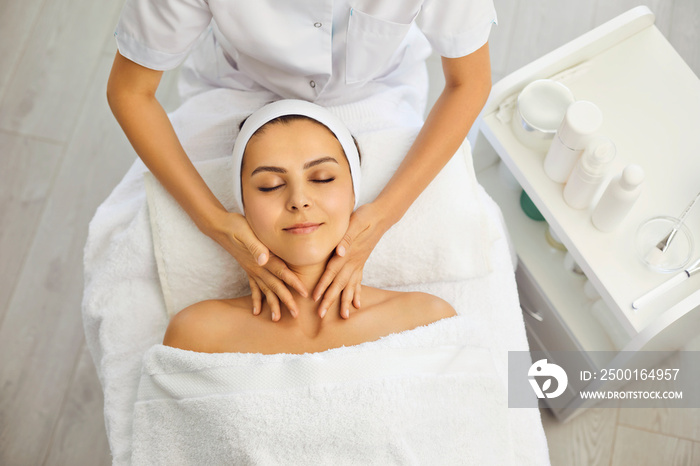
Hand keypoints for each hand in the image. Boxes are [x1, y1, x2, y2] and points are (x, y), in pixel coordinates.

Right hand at [208, 211, 306, 320]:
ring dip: (272, 304)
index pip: (281, 273)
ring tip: (277, 319)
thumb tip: (264, 260)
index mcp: (261, 260)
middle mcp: (257, 268)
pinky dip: (256, 299)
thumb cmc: (235, 227)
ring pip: (265, 290)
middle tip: (296, 315)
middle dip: (286, 301)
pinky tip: (257, 311)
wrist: (218, 226)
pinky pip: (253, 287)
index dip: (294, 283)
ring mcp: (251, 270)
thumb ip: (255, 247)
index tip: (305, 294)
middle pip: (275, 287)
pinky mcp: (247, 268)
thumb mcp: (246, 234)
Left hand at [313, 203, 387, 318]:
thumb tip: (339, 252)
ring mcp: (358, 263)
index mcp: (347, 253)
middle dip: (330, 300)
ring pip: (350, 285)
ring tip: (344, 316)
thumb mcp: (355, 223)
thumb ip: (346, 238)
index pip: (332, 271)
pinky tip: (357, 304)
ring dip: (345, 301)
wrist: (381, 216)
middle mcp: (353, 261)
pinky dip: (357, 293)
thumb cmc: (364, 217)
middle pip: (340, 284)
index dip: (323, 285)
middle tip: (321, 315)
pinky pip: (359, 281)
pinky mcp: (361, 262)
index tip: (315, 298)